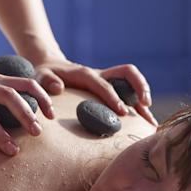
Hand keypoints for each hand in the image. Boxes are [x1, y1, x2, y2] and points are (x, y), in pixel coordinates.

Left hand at [34, 58, 156, 125]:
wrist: (49, 68)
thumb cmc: (44, 76)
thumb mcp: (40, 77)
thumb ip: (46, 81)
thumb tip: (58, 87)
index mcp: (85, 73)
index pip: (103, 84)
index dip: (113, 97)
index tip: (122, 112)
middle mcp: (100, 75)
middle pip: (127, 72)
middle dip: (139, 86)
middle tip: (146, 105)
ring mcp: (107, 80)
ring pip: (132, 81)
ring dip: (144, 95)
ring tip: (151, 119)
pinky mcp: (110, 88)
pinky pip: (130, 92)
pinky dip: (139, 104)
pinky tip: (147, 122)